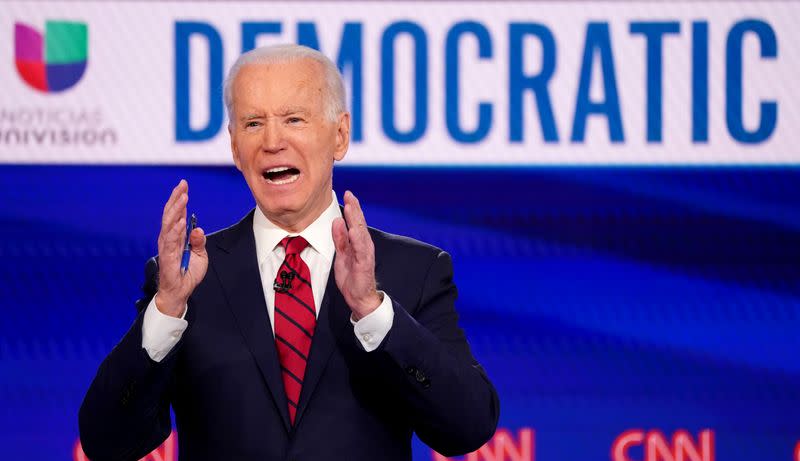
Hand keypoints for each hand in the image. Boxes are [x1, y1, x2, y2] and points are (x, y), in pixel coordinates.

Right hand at [155, 180, 207, 316]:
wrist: (180, 292)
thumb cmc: (188, 273)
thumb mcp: (200, 255)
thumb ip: (198, 241)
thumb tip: (197, 228)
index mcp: (176, 236)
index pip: (176, 213)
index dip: (179, 199)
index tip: (184, 185)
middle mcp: (169, 239)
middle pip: (171, 215)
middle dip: (176, 199)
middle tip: (182, 185)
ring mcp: (166, 247)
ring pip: (169, 225)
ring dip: (176, 210)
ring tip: (183, 198)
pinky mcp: (167, 258)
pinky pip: (170, 242)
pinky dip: (175, 231)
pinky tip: (180, 221)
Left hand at [332, 191, 382, 319]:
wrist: (359, 297)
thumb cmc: (351, 276)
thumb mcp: (342, 254)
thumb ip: (340, 238)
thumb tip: (337, 221)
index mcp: (358, 242)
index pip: (355, 221)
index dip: (352, 207)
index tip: (347, 193)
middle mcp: (364, 245)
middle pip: (359, 224)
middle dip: (355, 208)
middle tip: (350, 194)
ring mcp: (365, 254)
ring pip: (361, 234)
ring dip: (356, 220)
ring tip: (351, 207)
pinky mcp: (364, 264)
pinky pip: (361, 250)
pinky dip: (358, 239)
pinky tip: (353, 230)